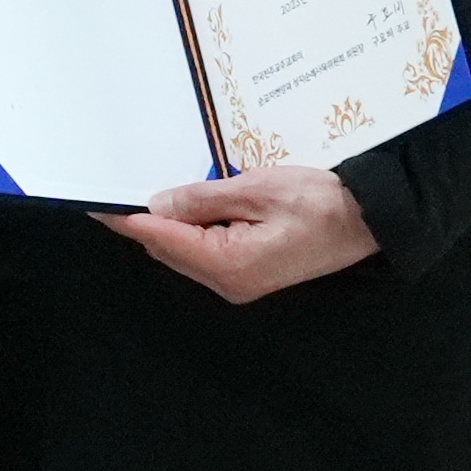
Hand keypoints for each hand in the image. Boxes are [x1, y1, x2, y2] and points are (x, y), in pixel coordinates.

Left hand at [107, 166, 374, 305]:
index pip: (162, 239)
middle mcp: (229, 282)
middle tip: (122, 188)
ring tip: (153, 193)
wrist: (370, 221)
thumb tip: (158, 203)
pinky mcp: (249, 275)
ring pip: (186, 253)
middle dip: (146, 221)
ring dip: (170, 226)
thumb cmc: (321, 202)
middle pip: (170, 249)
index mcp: (228, 263)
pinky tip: (191, 209)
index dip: (129, 220)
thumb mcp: (258, 189)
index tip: (99, 205)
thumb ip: (203, 198)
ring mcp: (239, 283)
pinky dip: (192, 232)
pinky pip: (206, 254)